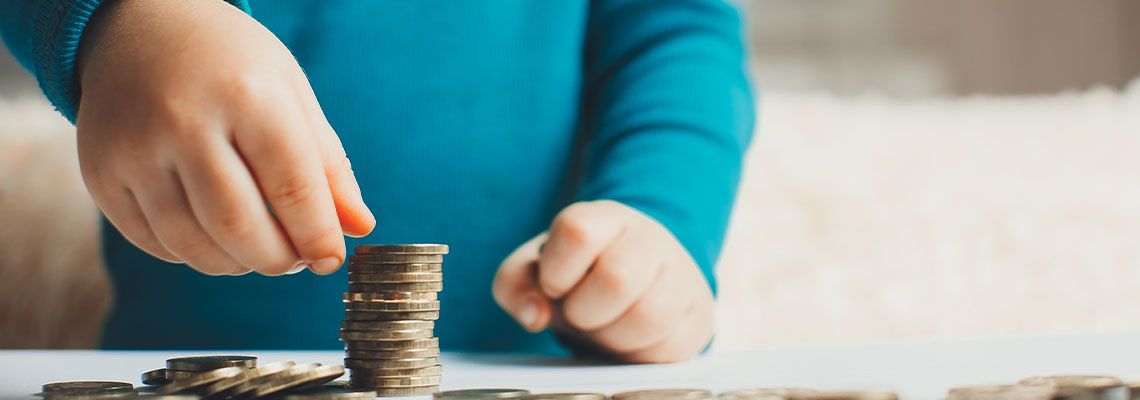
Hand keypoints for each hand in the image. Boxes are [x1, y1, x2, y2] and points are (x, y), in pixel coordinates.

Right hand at [75, 0, 373, 275]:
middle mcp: (184, 122)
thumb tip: (359, 228)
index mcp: (247, 96)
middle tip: (295, 261)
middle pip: (239, 227)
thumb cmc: (231, 64)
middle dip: (278, 260)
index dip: (318, 237)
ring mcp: (134, 150)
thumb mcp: (290, 94)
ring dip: (237, 265)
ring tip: (258, 251)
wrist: (138, 26)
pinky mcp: (101, 173)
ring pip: (193, 245)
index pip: (292, 188)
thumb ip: (327, 164)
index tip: (331, 260)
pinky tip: (214, 239)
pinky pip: (154, 242)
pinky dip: (192, 256)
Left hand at [493, 200, 714, 362]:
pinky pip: (669, 346)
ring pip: (647, 317)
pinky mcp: (698, 315)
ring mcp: (681, 274)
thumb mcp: (537, 271)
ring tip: (604, 328)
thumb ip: (515, 284)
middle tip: (580, 313)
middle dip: (585, 312)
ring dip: (611, 338)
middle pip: (617, 278)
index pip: (577, 231)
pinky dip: (638, 355)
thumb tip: (535, 314)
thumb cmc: (578, 278)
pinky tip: (628, 341)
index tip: (553, 285)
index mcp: (605, 218)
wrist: (634, 286)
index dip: (556, 270)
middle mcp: (649, 238)